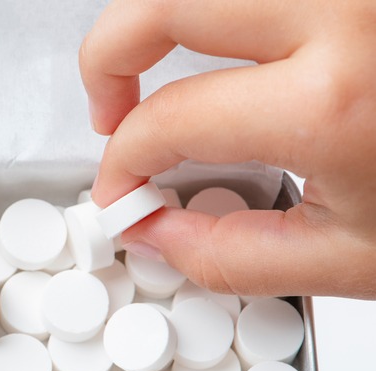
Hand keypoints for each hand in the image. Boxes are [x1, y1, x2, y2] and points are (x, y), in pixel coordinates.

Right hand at [80, 0, 375, 298]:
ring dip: (151, 22)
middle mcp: (341, 17)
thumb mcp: (356, 257)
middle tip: (107, 110)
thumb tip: (156, 233)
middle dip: (107, 55)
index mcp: (333, 100)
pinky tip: (213, 47)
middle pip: (166, 2)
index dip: (124, 161)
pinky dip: (209, 15)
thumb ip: (234, 255)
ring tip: (148, 70)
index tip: (121, 189)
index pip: (172, 117)